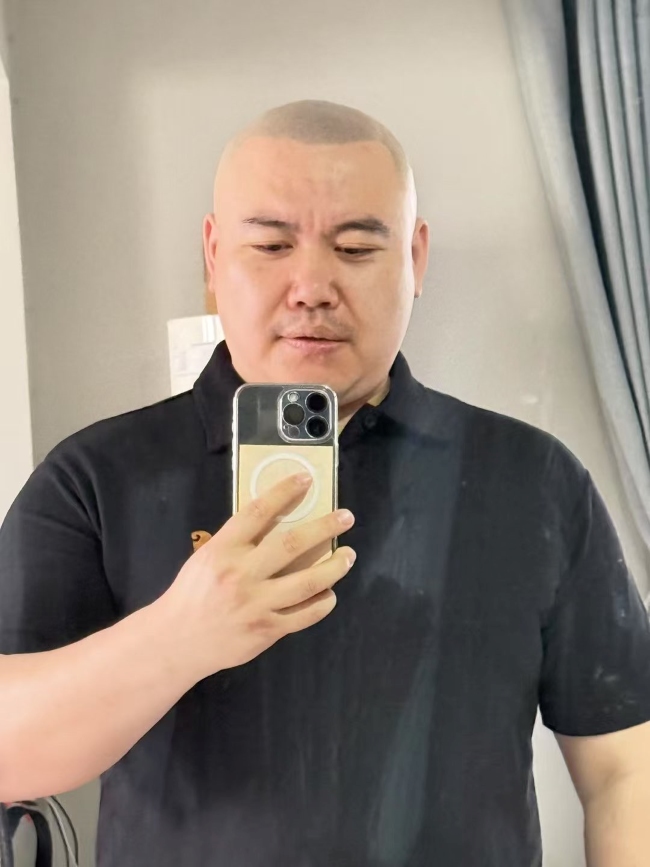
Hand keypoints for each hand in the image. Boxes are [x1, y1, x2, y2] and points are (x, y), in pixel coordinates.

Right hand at [157, 473, 355, 681]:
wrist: (177, 641)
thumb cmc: (193, 593)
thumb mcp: (207, 557)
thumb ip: (238, 541)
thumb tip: (275, 519)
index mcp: (223, 550)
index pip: (257, 512)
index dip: (283, 492)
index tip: (306, 479)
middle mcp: (241, 574)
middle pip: (291, 544)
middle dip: (324, 528)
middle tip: (346, 517)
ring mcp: (256, 604)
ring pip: (307, 582)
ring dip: (333, 567)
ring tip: (348, 556)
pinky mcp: (267, 630)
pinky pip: (304, 615)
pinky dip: (322, 602)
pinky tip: (330, 593)